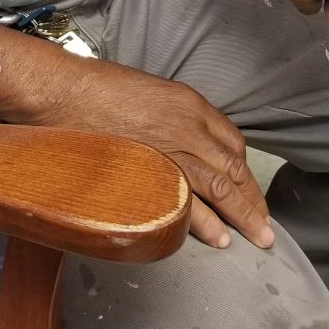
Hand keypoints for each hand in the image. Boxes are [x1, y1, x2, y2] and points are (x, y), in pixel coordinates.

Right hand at [40, 59, 273, 250]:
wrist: (64, 93)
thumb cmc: (97, 89)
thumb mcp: (149, 92)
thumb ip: (173, 118)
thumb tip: (183, 146)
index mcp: (190, 104)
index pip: (232, 141)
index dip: (243, 171)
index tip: (247, 188)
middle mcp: (189, 127)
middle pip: (234, 169)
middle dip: (252, 200)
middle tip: (264, 226)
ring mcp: (172, 151)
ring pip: (220, 188)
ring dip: (241, 216)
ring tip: (255, 238)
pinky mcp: (151, 173)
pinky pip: (188, 203)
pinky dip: (206, 223)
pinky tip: (218, 239)